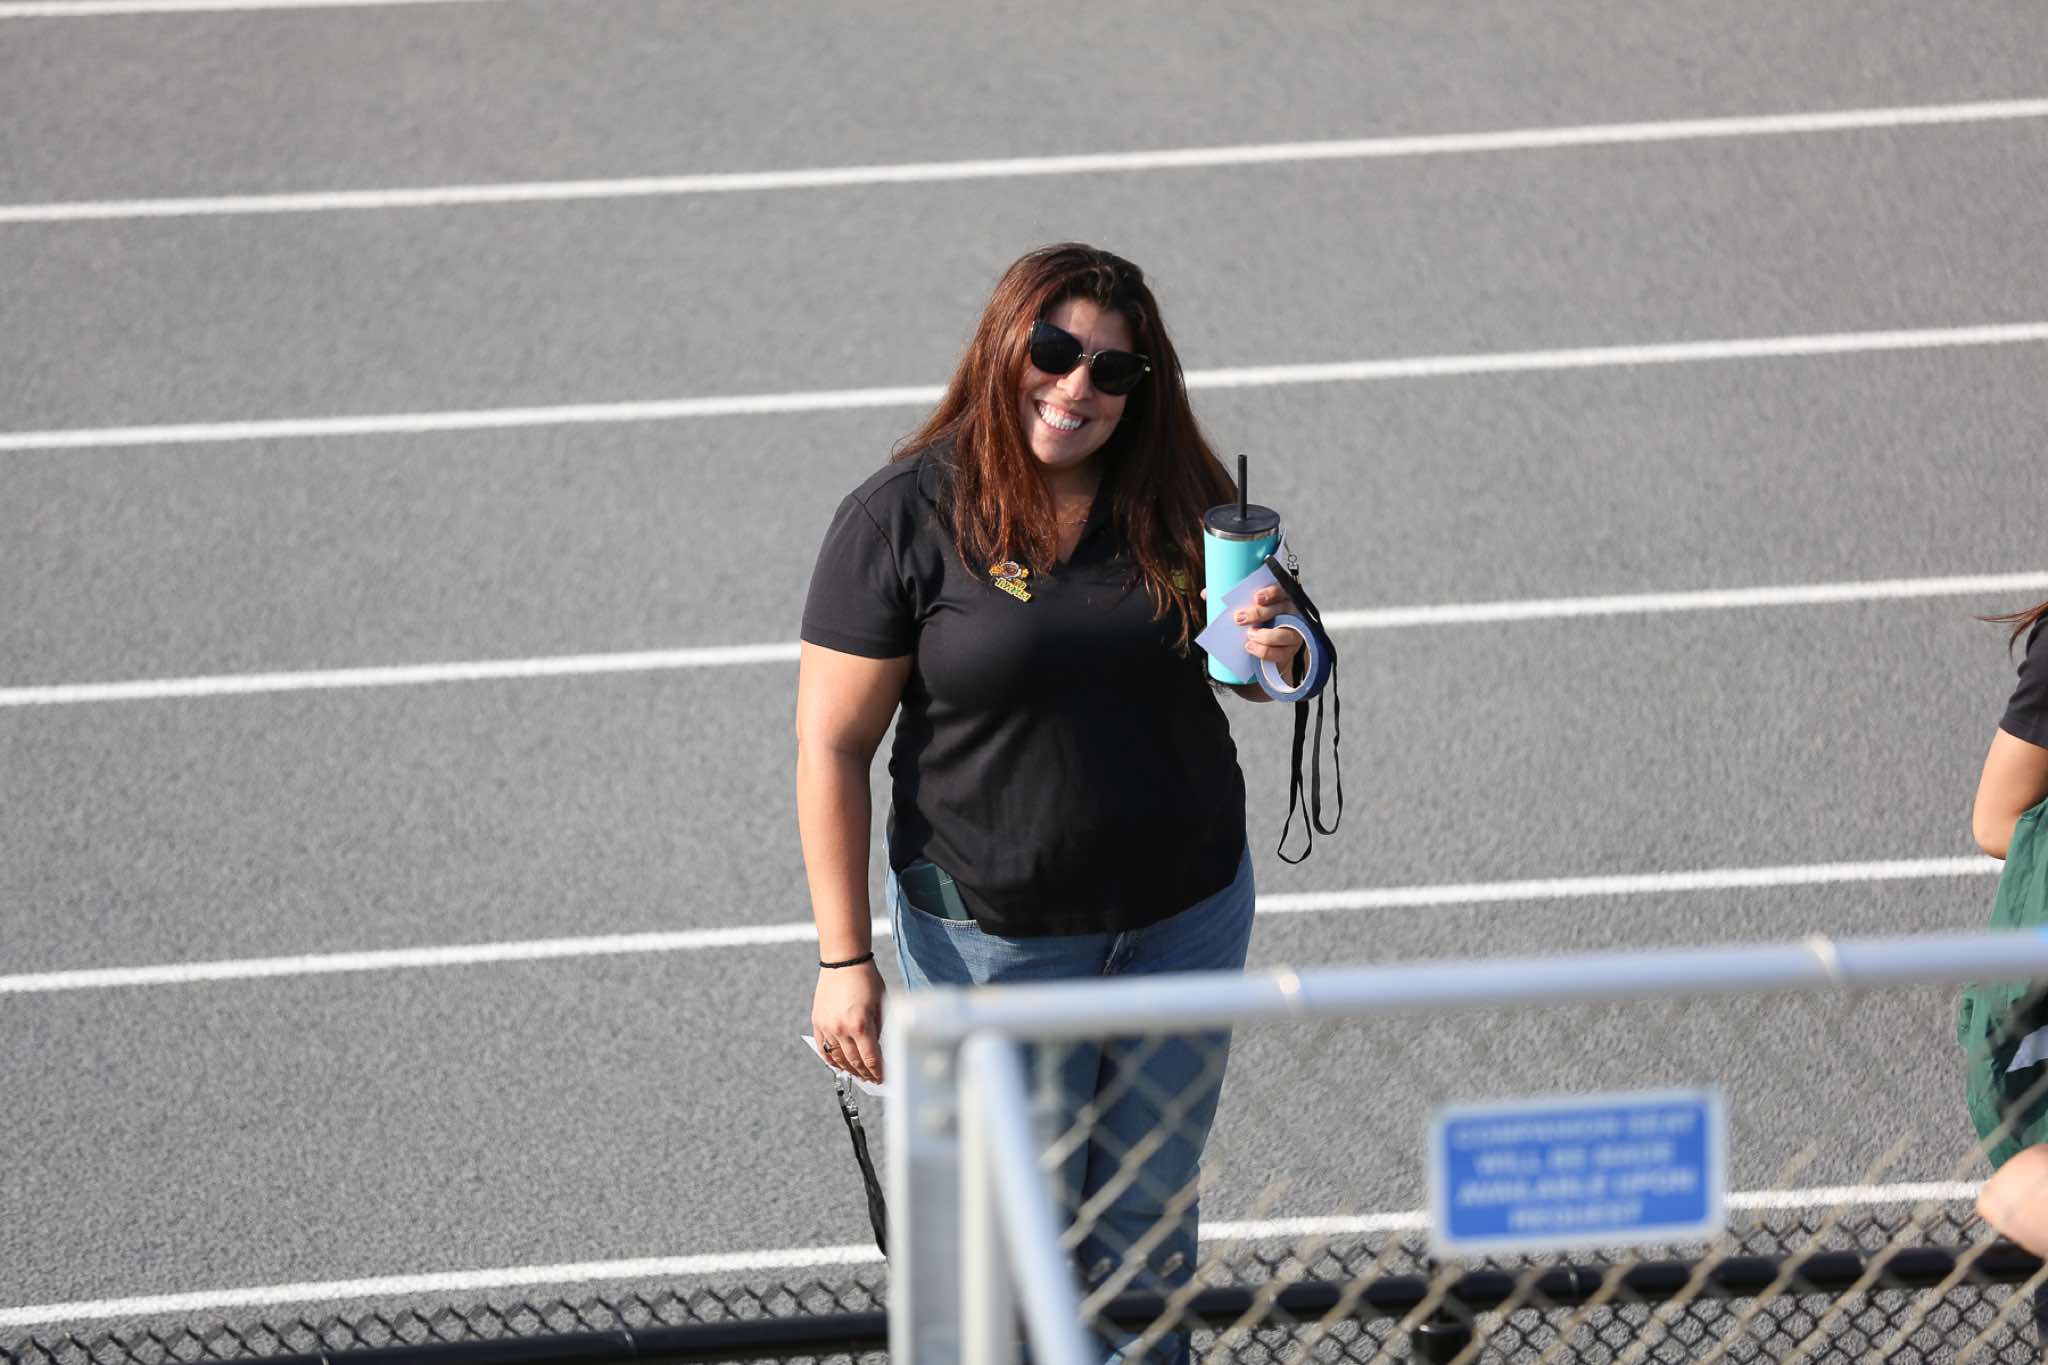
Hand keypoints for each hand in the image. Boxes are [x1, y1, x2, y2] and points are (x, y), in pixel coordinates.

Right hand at [813, 960, 885, 1084]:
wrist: (844, 962)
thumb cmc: (867, 980)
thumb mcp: (881, 1005)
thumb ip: (881, 1029)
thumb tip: (880, 1050)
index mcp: (861, 1025)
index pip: (871, 1059)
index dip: (879, 1072)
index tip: (884, 1078)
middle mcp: (842, 1029)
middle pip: (855, 1062)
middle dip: (866, 1073)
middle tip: (873, 1079)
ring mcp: (827, 1027)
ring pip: (838, 1058)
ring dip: (849, 1069)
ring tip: (858, 1074)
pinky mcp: (818, 1022)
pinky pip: (823, 1048)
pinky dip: (831, 1059)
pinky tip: (839, 1064)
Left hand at [1234, 585, 1303, 676]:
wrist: (1270, 645)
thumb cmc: (1258, 619)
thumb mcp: (1248, 606)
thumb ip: (1231, 599)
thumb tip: (1206, 594)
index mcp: (1283, 598)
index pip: (1282, 590)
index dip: (1271, 593)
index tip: (1256, 597)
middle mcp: (1292, 613)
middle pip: (1281, 611)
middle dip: (1258, 614)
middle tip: (1239, 618)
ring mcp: (1294, 633)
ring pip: (1284, 634)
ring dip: (1264, 636)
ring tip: (1248, 636)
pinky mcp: (1290, 650)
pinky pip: (1281, 653)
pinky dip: (1265, 652)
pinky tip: (1251, 648)